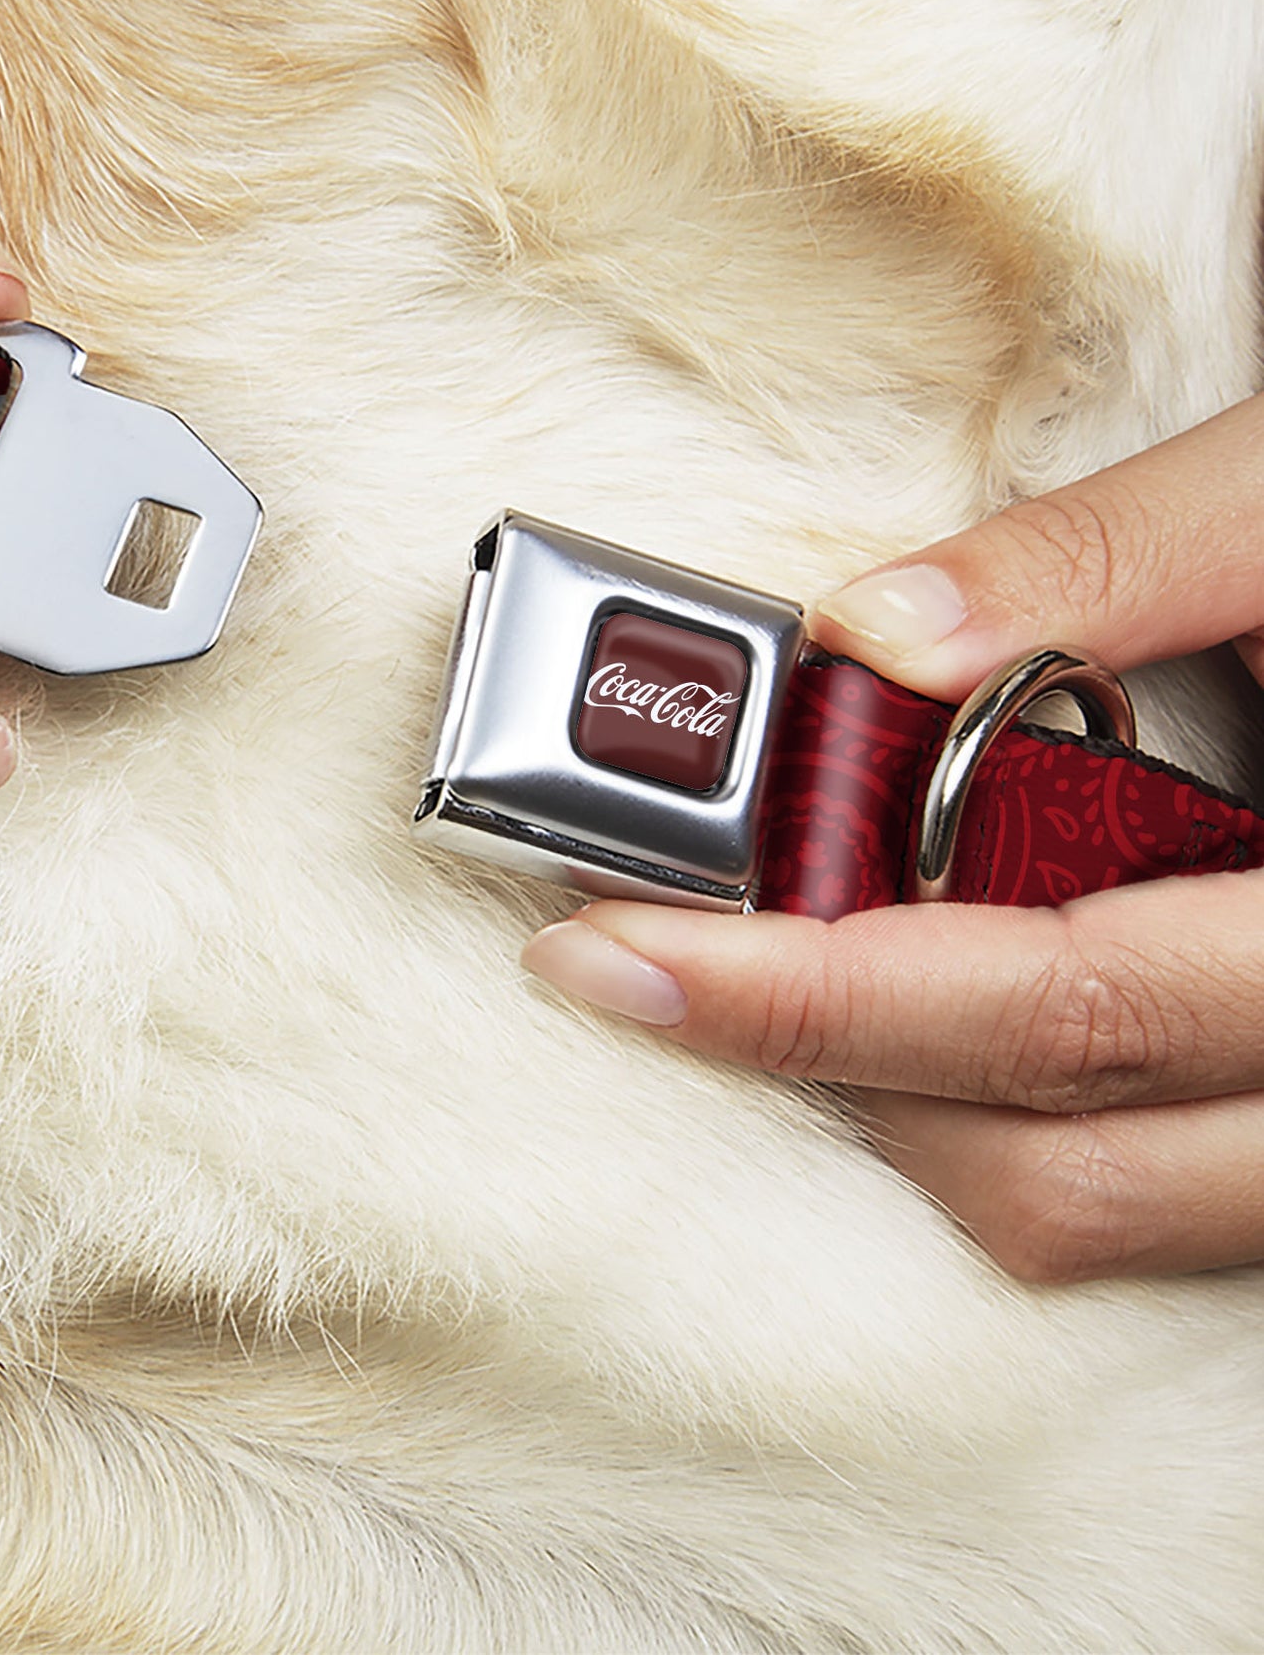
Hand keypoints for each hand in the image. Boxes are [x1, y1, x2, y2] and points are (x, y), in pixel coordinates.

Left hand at [523, 394, 1263, 1282]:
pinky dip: (1006, 1116)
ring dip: (901, 1108)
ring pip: (1100, 1209)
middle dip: (810, 1062)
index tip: (613, 947)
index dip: (812, 994)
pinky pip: (1154, 1192)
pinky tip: (911, 1002)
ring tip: (751, 976)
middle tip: (628, 960)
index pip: (1057, 1002)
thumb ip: (1109, 558)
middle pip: (1054, 1156)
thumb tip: (871, 633)